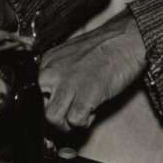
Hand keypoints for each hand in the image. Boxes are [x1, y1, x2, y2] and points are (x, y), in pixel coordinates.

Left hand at [39, 11, 146, 130]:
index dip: (51, 103)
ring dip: (69, 122)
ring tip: (84, 112)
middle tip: (75, 111)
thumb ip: (59, 74)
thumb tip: (55, 99)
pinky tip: (94, 108)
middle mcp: (52, 72)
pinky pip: (75, 121)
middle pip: (42, 108)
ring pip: (53, 118)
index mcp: (47, 61)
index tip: (62, 106)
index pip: (36, 93)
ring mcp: (67, 84)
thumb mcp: (71, 56)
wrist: (126, 40)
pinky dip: (85, 121)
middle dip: (59, 115)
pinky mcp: (84, 96)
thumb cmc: (104, 46)